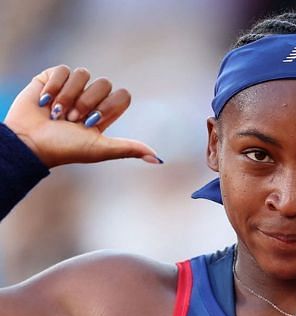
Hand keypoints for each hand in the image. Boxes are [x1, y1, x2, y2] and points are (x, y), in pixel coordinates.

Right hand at [3, 66, 159, 167]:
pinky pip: (62, 69)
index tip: (93, 121)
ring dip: (69, 95)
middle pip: (105, 83)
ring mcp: (71, 86)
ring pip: (83, 74)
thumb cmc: (65, 148)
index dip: (110, 105)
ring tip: (56, 113)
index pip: (123, 95)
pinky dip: (53, 86)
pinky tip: (44, 101)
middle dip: (87, 102)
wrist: (29, 142)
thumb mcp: (100, 149)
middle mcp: (90, 98)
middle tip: (72, 119)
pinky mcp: (51, 78)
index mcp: (104, 112)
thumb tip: (159, 159)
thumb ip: (129, 149)